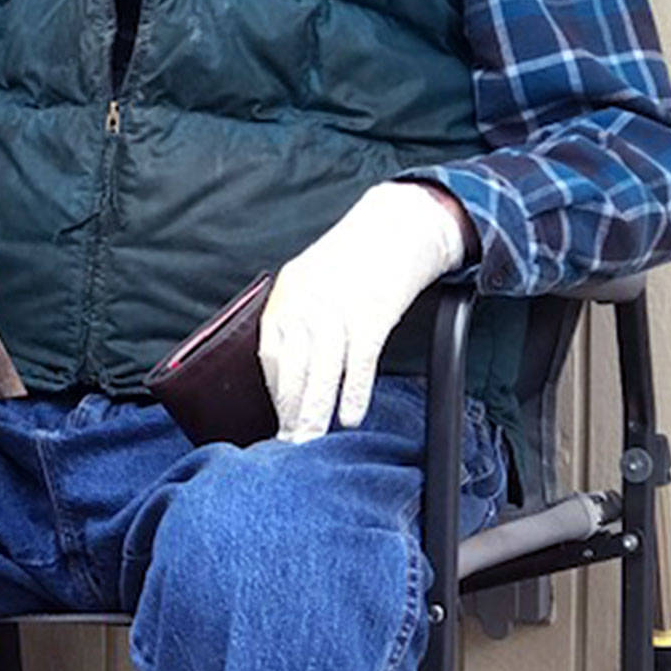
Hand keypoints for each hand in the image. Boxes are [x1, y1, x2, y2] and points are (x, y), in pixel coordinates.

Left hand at [258, 182, 470, 442]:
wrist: (399, 224)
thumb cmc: (357, 260)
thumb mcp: (314, 283)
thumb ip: (299, 320)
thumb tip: (291, 374)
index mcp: (288, 294)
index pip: (271, 353)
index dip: (275, 391)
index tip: (278, 420)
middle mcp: (307, 300)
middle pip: (294, 366)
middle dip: (289, 410)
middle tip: (287, 445)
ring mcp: (339, 306)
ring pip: (322, 368)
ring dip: (315, 410)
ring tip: (310, 441)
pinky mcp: (372, 311)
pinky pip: (359, 358)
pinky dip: (353, 390)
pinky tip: (348, 417)